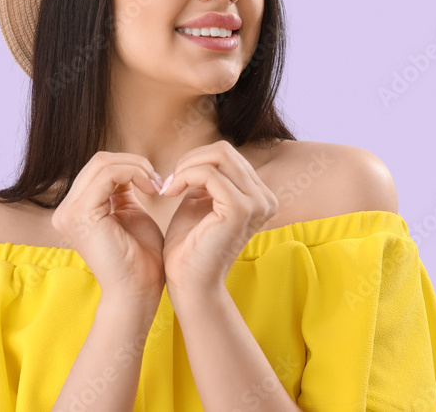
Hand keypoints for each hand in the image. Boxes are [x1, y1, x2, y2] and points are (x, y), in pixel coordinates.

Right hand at [51, 151, 165, 309]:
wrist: (139, 291)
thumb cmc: (141, 259)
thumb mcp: (130, 213)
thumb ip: (124, 190)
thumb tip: (128, 167)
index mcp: (77, 209)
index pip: (100, 168)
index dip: (131, 166)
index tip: (157, 182)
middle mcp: (66, 210)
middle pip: (99, 161)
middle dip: (134, 164)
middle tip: (159, 181)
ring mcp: (69, 212)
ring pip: (103, 163)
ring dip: (137, 167)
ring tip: (156, 185)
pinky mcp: (81, 213)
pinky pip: (108, 174)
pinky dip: (134, 173)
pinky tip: (152, 189)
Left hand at [158, 140, 278, 298]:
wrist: (189, 284)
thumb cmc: (190, 247)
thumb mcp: (200, 203)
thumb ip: (206, 179)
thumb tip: (202, 155)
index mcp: (260, 196)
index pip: (228, 155)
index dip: (197, 161)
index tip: (175, 181)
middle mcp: (265, 198)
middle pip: (225, 150)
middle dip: (190, 160)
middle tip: (169, 182)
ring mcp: (257, 203)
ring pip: (218, 156)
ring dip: (186, 167)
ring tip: (169, 187)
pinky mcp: (240, 210)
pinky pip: (209, 174)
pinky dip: (185, 176)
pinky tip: (170, 192)